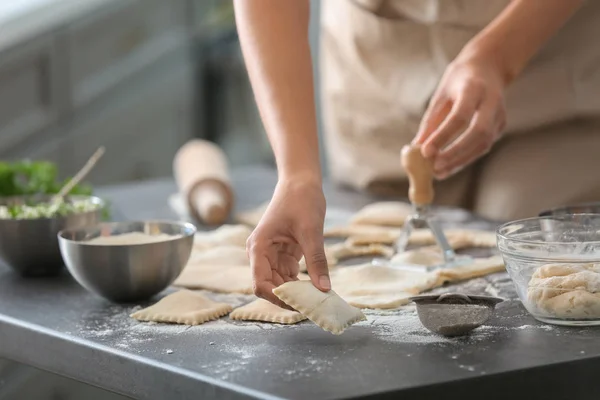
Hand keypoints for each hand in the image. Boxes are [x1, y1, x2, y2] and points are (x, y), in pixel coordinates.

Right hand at [246, 177, 329, 307]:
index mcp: (259, 247)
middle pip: (270, 286)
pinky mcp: (283, 254)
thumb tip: (324, 289)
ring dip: (296, 293)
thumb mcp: (311, 231)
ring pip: (280, 284)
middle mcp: (260, 253)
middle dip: (289, 298)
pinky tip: (316, 289)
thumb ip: (316, 261)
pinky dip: (301, 284)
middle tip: (313, 307)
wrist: (301, 181)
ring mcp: (271, 255)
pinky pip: (289, 276)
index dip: (277, 298)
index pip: (260, 283)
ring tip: (317, 300)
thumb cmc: (301, 200)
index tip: (300, 305)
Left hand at [414, 54, 506, 178]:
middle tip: (435, 168)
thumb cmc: (459, 80)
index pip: (460, 116)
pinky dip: (465, 158)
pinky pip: (483, 146)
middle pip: (478, 132)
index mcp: (474, 88)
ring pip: (484, 143)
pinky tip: (449, 166)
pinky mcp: (501, 125)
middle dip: (456, 153)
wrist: (489, 66)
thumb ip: (430, 121)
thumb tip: (416, 148)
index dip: (443, 136)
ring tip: (438, 173)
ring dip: (460, 161)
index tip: (425, 152)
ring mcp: (500, 114)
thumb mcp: (441, 94)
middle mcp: (492, 101)